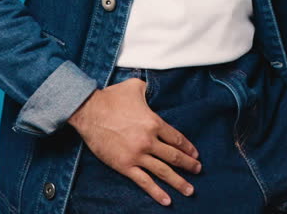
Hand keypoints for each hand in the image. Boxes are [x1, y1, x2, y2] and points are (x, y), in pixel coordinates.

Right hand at [68, 77, 201, 205]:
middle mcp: (149, 140)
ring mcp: (137, 154)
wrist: (88, 111)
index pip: (177, 139)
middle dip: (189, 165)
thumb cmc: (110, 97)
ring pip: (163, 171)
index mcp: (154, 122)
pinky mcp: (124, 165)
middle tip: (198, 171)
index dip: (188, 148)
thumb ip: (148, 88)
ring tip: (189, 190)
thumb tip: (152, 86)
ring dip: (179, 182)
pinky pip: (144, 181)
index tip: (195, 155)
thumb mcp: (135, 86)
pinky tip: (167, 200)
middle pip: (174, 156)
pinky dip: (156, 192)